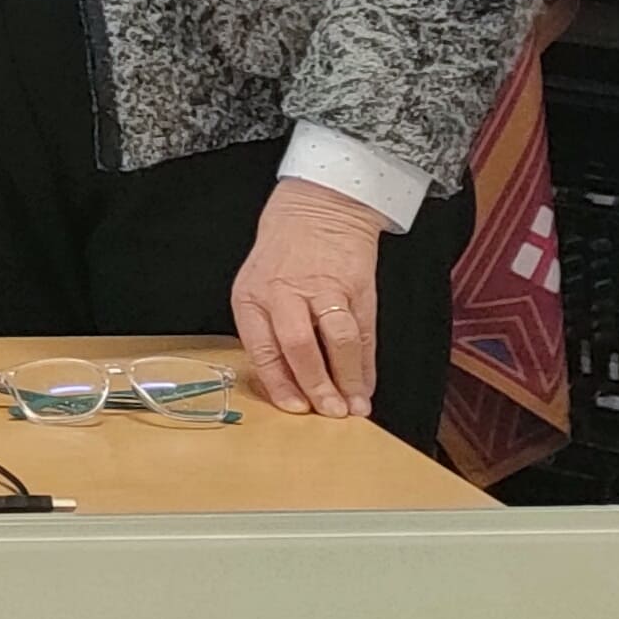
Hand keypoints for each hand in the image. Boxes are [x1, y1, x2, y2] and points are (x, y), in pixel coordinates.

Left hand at [231, 177, 388, 416]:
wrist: (319, 207)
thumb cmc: (284, 252)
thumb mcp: (258, 285)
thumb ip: (270, 331)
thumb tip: (290, 385)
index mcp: (252, 295)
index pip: (262, 348)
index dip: (280, 384)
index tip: (295, 408)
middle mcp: (284, 292)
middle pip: (299, 346)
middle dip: (317, 385)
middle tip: (329, 412)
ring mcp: (324, 288)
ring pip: (337, 341)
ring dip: (348, 379)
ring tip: (355, 405)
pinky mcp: (357, 287)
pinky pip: (363, 333)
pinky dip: (366, 365)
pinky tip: (366, 385)